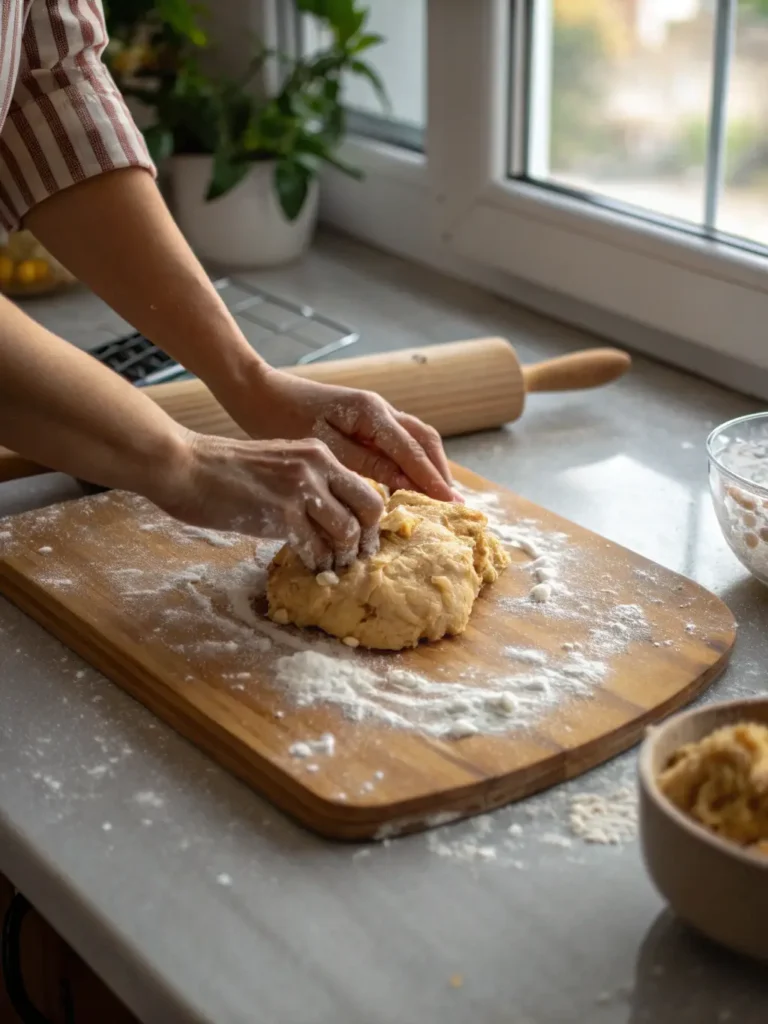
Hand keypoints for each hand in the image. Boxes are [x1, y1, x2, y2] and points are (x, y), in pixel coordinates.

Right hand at [157, 432, 383, 570]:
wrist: (185, 465)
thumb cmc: (224, 470)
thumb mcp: (279, 464)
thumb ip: (307, 483)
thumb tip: (331, 517)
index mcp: (319, 453)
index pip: (365, 486)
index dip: (370, 517)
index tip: (363, 537)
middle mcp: (317, 466)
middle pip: (370, 507)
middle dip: (367, 538)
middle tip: (357, 557)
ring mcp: (301, 489)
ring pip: (347, 531)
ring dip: (343, 556)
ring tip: (331, 566)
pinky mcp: (281, 513)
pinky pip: (315, 548)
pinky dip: (317, 563)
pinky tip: (309, 567)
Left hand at [232, 367, 455, 501]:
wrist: (260, 394)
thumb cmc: (285, 420)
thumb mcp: (327, 448)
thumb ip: (368, 464)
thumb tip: (406, 483)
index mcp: (372, 412)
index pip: (413, 450)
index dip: (433, 479)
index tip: (451, 503)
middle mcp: (381, 408)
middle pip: (425, 440)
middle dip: (440, 471)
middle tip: (453, 503)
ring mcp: (375, 413)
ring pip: (416, 438)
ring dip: (430, 465)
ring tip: (440, 495)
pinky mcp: (365, 421)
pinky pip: (399, 441)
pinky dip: (413, 460)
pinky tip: (412, 481)